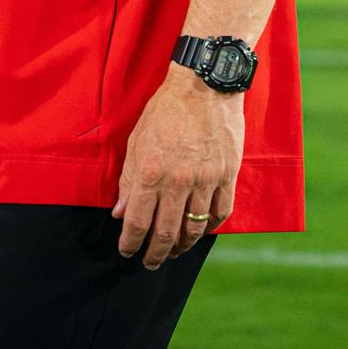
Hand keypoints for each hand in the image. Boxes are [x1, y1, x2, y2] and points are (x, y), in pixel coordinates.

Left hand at [112, 66, 241, 269]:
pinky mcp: (227, 175)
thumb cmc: (166, 110)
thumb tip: (120, 212)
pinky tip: (201, 229)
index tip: (126, 251)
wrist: (204, 85)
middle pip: (166, 234)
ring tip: (174, 251)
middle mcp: (178, 181)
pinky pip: (220, 212)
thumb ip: (129, 180)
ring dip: (182, 246)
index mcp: (151, 172)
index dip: (130, 243)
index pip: (137, 222)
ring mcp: (206, 180)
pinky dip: (210, 227)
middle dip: (155, 254)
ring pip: (195, 229)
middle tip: (150, 262)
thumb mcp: (137, 141)